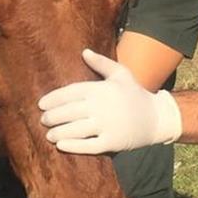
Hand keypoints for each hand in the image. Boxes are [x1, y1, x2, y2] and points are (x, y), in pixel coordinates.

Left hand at [37, 49, 182, 154]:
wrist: (156, 118)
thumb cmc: (135, 94)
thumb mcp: (121, 74)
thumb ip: (101, 63)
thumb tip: (84, 52)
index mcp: (101, 89)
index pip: (71, 93)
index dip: (54, 99)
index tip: (41, 104)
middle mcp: (102, 107)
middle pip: (70, 112)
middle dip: (53, 117)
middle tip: (43, 120)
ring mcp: (107, 126)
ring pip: (76, 130)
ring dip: (59, 133)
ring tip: (49, 135)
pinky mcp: (112, 142)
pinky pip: (88, 146)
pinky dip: (73, 146)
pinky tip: (61, 145)